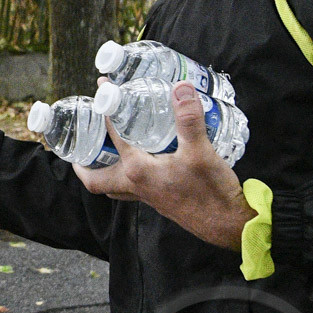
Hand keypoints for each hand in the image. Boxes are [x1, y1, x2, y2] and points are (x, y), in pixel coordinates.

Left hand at [73, 82, 254, 250]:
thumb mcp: (201, 151)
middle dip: (83, 164)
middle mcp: (137, 187)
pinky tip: (143, 159)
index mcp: (139, 172)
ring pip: (114, 187)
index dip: (106, 111)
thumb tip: (181, 87)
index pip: (114, 137)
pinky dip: (128, 174)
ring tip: (104, 150)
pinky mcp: (161, 200)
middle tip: (83, 141)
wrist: (229, 225)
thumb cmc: (212, 192)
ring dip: (104, 170)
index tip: (104, 90)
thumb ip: (189, 118)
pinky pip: (133, 188)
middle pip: (96, 180)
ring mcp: (148, 197)